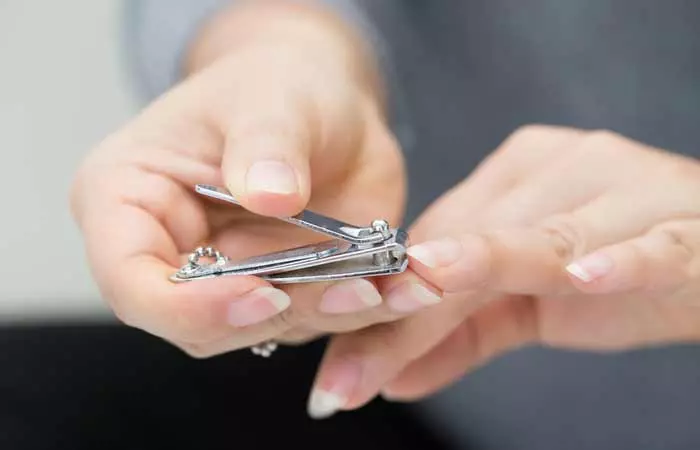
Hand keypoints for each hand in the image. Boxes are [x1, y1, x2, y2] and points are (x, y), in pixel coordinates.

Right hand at [70, 2, 407, 356]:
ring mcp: (227, 280)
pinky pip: (315, 318)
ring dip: (328, 314)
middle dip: (274, 317)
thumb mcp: (270, 96)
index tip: (263, 292)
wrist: (323, 104)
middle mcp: (170, 253)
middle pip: (198, 324)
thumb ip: (265, 143)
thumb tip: (270, 194)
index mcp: (127, 199)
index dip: (188, 307)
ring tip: (384, 286)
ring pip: (264, 331)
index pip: (131, 281)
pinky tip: (402, 286)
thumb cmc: (276, 85)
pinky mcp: (281, 291)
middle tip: (346, 290)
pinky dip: (361, 309)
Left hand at [307, 125, 699, 417]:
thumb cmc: (619, 268)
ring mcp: (624, 192)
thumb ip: (462, 336)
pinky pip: (649, 241)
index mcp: (519, 176)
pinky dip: (620, 258)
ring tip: (428, 285)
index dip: (387, 295)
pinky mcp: (683, 226)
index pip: (438, 238)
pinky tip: (589, 275)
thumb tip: (393, 379)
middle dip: (413, 306)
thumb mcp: (530, 304)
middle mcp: (564, 169)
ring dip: (488, 263)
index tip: (340, 354)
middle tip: (356, 368)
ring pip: (545, 235)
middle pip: (473, 240)